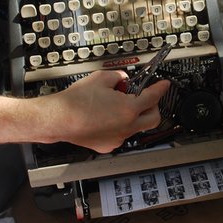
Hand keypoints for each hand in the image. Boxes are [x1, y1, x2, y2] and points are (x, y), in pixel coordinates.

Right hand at [51, 70, 169, 152]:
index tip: (164, 85)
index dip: (161, 89)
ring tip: (121, 105)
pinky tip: (109, 117)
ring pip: (137, 128)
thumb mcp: (101, 78)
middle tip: (146, 97)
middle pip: (153, 119)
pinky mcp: (107, 145)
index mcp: (128, 109)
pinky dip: (121, 126)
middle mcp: (126, 127)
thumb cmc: (76, 101)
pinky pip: (122, 135)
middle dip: (153, 107)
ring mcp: (117, 138)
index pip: (153, 97)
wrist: (58, 119)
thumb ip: (118, 76)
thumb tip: (123, 78)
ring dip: (135, 116)